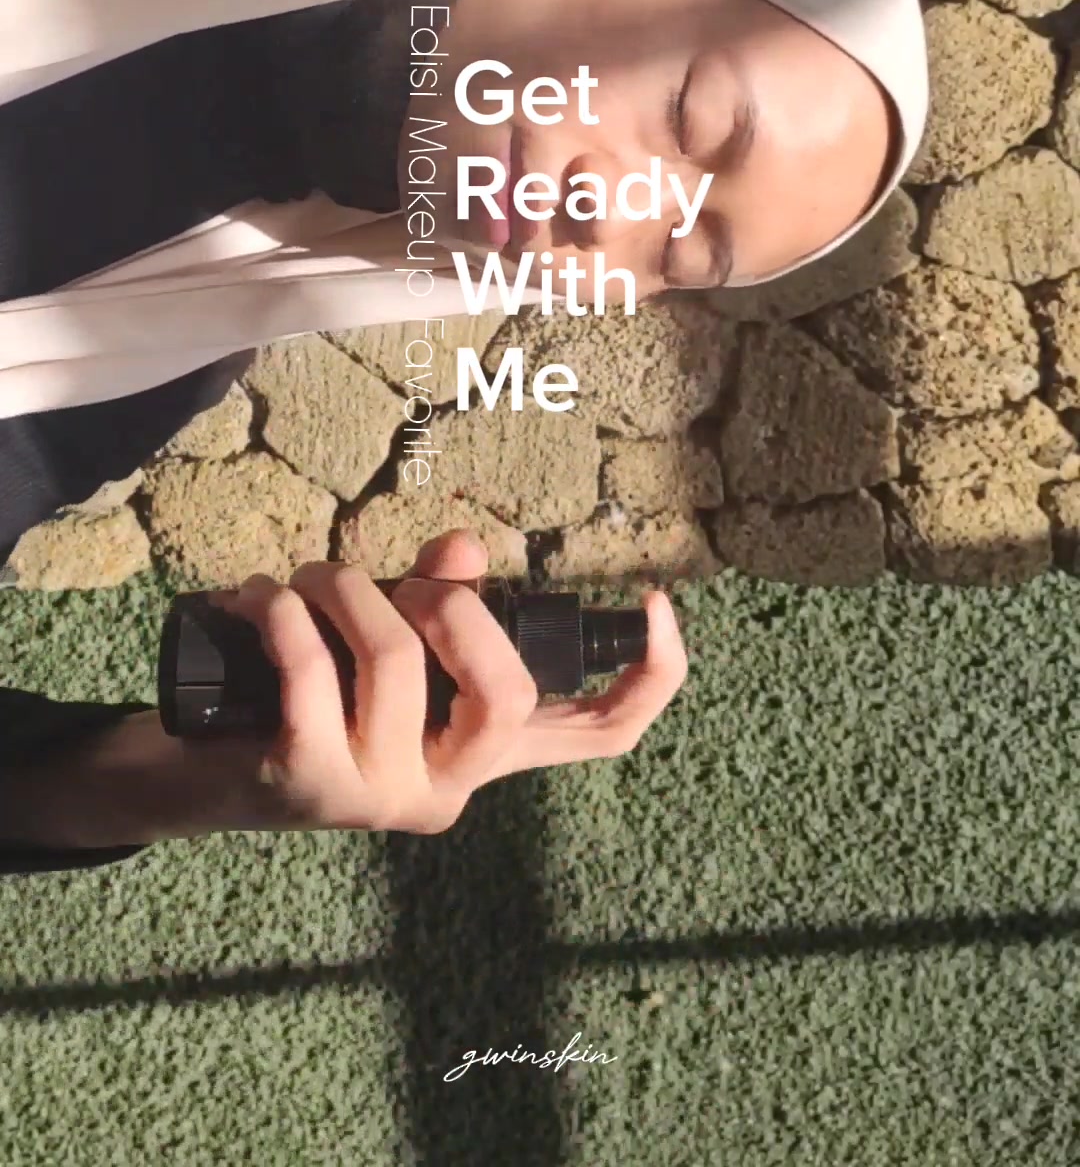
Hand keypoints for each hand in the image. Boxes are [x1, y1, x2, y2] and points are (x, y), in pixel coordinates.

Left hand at [200, 528, 687, 837]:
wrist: (192, 776)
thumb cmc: (303, 696)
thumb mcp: (382, 646)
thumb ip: (434, 597)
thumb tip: (462, 549)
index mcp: (483, 752)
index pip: (601, 734)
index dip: (650, 675)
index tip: (655, 603)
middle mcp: (447, 787)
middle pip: (506, 694)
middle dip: (452, 609)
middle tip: (398, 589)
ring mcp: (379, 793)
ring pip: (397, 660)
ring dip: (343, 587)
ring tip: (304, 580)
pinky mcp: (305, 781)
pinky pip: (311, 673)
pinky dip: (285, 613)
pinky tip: (260, 598)